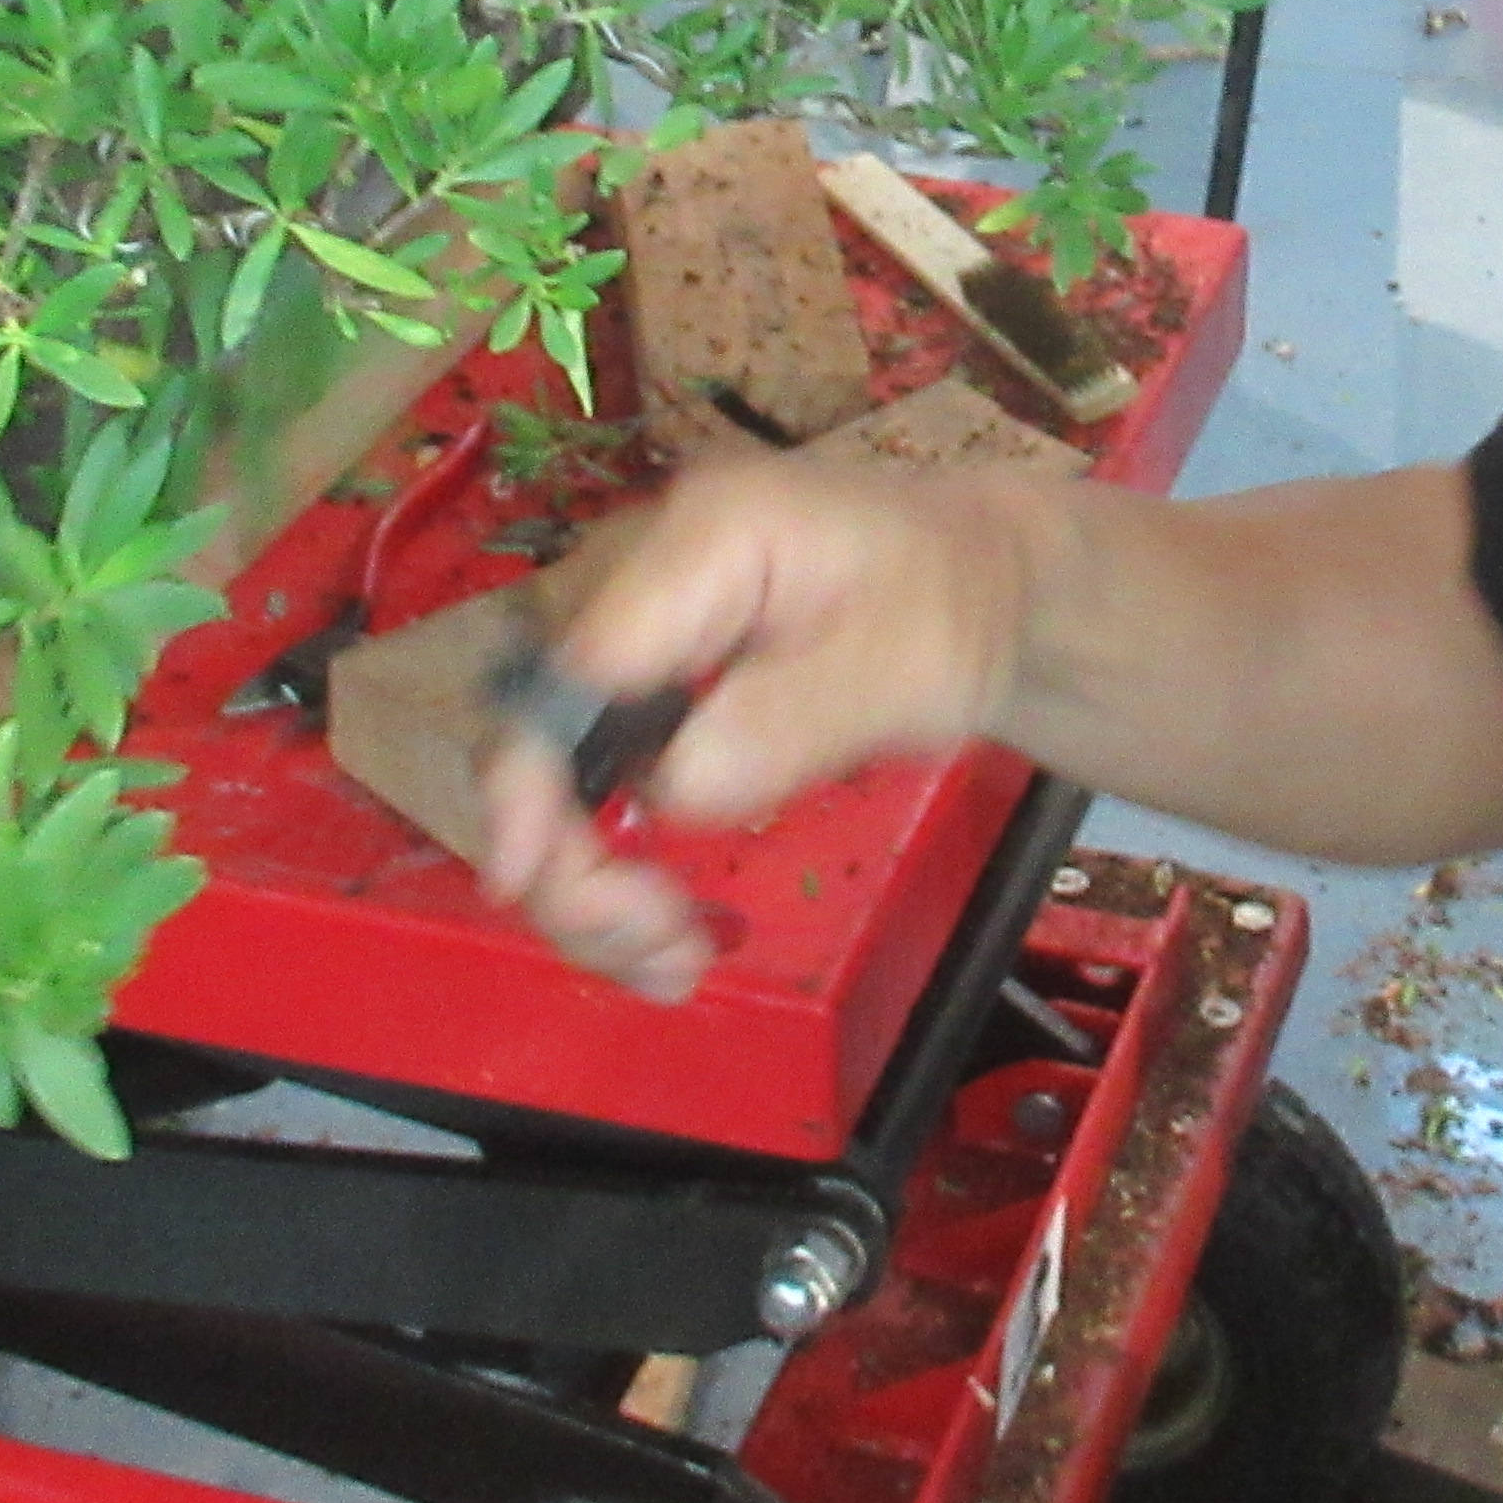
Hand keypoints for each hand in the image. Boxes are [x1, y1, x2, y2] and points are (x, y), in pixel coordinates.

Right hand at [468, 455, 1045, 1000]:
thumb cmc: (951, 607)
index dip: (531, 779)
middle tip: (665, 949)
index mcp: (700, 540)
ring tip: (677, 963)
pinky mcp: (630, 698)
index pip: (571, 667)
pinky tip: (668, 936)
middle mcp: (631, 581)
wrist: (974, 590)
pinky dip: (608, 878)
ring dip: (585, 891)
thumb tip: (672, 790)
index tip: (536, 881)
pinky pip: (581, 795)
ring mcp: (623, 641)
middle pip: (529, 732)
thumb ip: (794, 717)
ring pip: (541, 782)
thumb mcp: (908, 662)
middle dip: (566, 861)